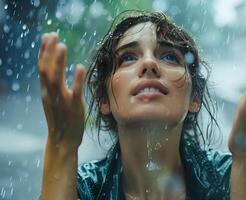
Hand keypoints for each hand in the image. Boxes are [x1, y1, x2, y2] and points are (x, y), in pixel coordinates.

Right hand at [38, 32, 85, 149]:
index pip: (42, 68)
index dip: (44, 52)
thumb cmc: (61, 118)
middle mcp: (50, 95)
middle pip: (46, 70)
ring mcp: (61, 101)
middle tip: (53, 35)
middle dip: (48, 52)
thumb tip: (53, 67)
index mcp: (46, 91)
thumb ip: (53, 84)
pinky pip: (74, 93)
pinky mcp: (74, 108)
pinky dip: (76, 80)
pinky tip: (79, 67)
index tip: (47, 36)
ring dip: (58, 62)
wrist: (63, 141)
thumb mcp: (53, 99)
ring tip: (62, 45)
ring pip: (56, 80)